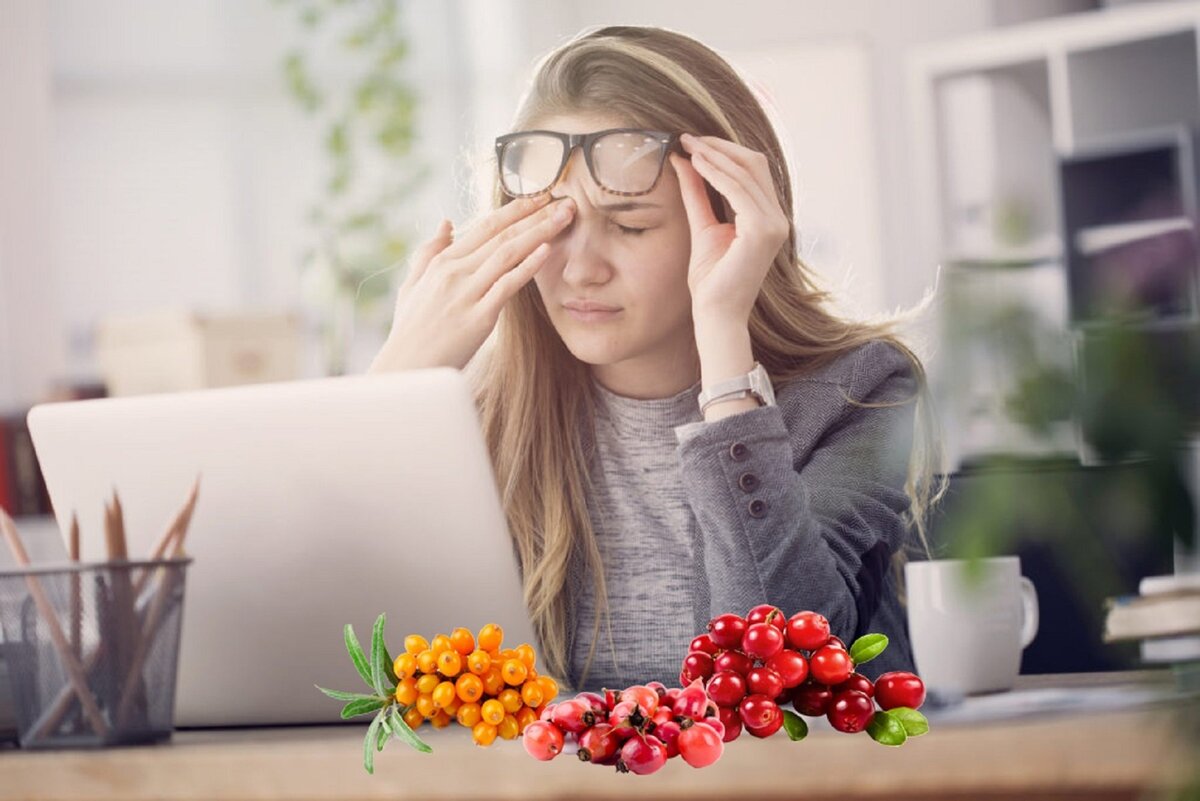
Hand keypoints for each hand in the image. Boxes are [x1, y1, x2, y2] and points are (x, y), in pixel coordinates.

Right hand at [368, 193, 576, 371]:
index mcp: (442, 262)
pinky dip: (528, 266)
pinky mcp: (478, 318)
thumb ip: (429, 252)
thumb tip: (446, 222)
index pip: (485, 226)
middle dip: (535, 214)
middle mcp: (454, 272)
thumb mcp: (413, 286)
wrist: (405, 369)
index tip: (539, 197)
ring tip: (565, 216)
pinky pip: (507, 285)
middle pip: (501, 234)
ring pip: (508, 253)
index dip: (515, 209)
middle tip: (565, 199)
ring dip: (540, 231)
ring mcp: (466, 293)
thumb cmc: (410, 331)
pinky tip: (547, 250)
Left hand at [669, 134, 789, 326]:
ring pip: (747, 172)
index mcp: (768, 218)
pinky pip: (739, 190)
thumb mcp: (703, 226)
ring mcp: (774, 224)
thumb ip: (697, 194)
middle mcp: (777, 219)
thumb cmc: (711, 280)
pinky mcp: (763, 231)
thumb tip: (684, 161)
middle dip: (720, 146)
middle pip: (754, 164)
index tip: (694, 142)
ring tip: (689, 146)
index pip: (753, 170)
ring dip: (716, 155)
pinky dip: (717, 173)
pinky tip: (696, 164)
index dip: (724, 151)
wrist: (716, 314)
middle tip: (688, 137)